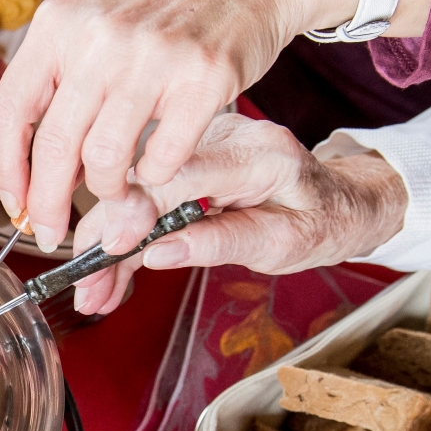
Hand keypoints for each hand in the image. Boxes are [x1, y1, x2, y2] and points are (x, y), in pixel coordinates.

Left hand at [0, 0, 430, 254]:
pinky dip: (153, 176)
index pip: (10, 111)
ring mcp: (152, 56)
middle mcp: (100, 37)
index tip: (16, 207)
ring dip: (106, 191)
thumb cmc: (164, 11)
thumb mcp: (93, 26)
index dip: (6, 171)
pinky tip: (155, 166)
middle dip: (48, 204)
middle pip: (53, 146)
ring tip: (115, 189)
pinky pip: (161, 158)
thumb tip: (29, 169)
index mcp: (60, 23)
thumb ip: (58, 82)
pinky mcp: (203, 78)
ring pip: (104, 160)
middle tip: (52, 234)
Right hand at [68, 113, 408, 313]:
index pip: (180, 172)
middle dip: (109, 236)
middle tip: (88, 286)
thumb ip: (222, 244)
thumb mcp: (283, 245)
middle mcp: (223, 138)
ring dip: (110, 243)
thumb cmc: (321, 221)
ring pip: (137, 191)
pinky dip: (126, 237)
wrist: (341, 200)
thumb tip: (158, 254)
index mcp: (257, 154)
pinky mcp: (187, 161)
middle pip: (147, 180)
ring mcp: (201, 145)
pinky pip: (147, 196)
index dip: (136, 209)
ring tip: (93, 293)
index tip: (108, 249)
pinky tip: (108, 274)